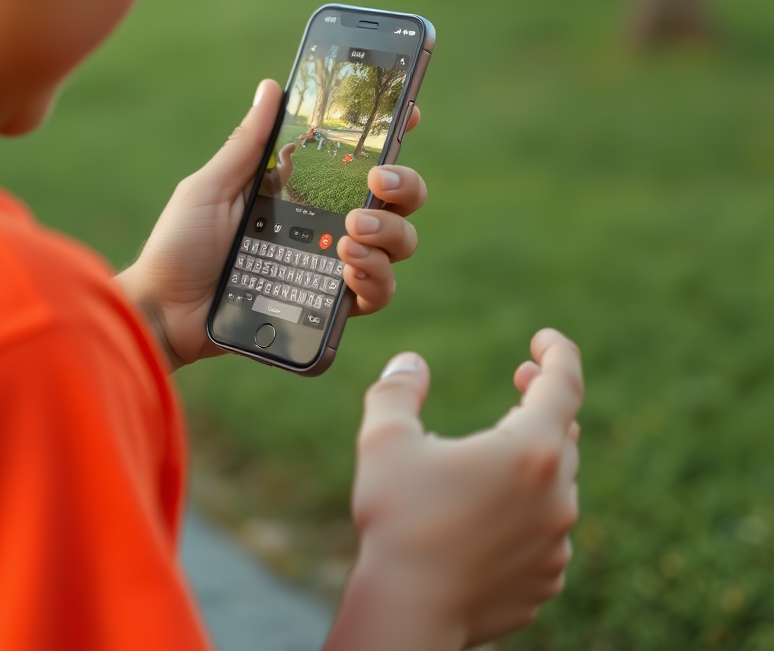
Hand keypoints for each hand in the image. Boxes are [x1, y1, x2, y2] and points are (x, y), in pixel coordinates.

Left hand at [115, 79, 424, 369]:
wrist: (165, 310)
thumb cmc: (181, 244)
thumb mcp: (212, 186)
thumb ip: (248, 144)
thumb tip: (271, 87)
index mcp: (303, 189)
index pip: (359, 160)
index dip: (391, 135)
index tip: (406, 114)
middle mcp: (327, 224)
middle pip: (397, 200)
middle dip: (404, 185)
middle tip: (377, 182)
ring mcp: (332, 265)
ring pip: (398, 244)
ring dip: (389, 233)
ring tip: (350, 235)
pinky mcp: (328, 306)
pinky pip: (376, 293)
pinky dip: (375, 278)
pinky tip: (350, 270)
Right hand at [328, 329, 582, 650]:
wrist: (409, 613)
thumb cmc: (398, 520)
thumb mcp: (385, 438)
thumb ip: (398, 389)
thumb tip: (410, 363)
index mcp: (530, 450)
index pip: (565, 384)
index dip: (559, 352)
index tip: (544, 338)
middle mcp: (557, 495)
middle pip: (562, 433)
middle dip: (542, 400)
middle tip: (520, 379)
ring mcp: (556, 543)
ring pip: (556, 484)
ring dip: (532, 459)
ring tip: (494, 451)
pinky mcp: (546, 580)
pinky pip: (545, 531)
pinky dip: (527, 510)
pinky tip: (488, 513)